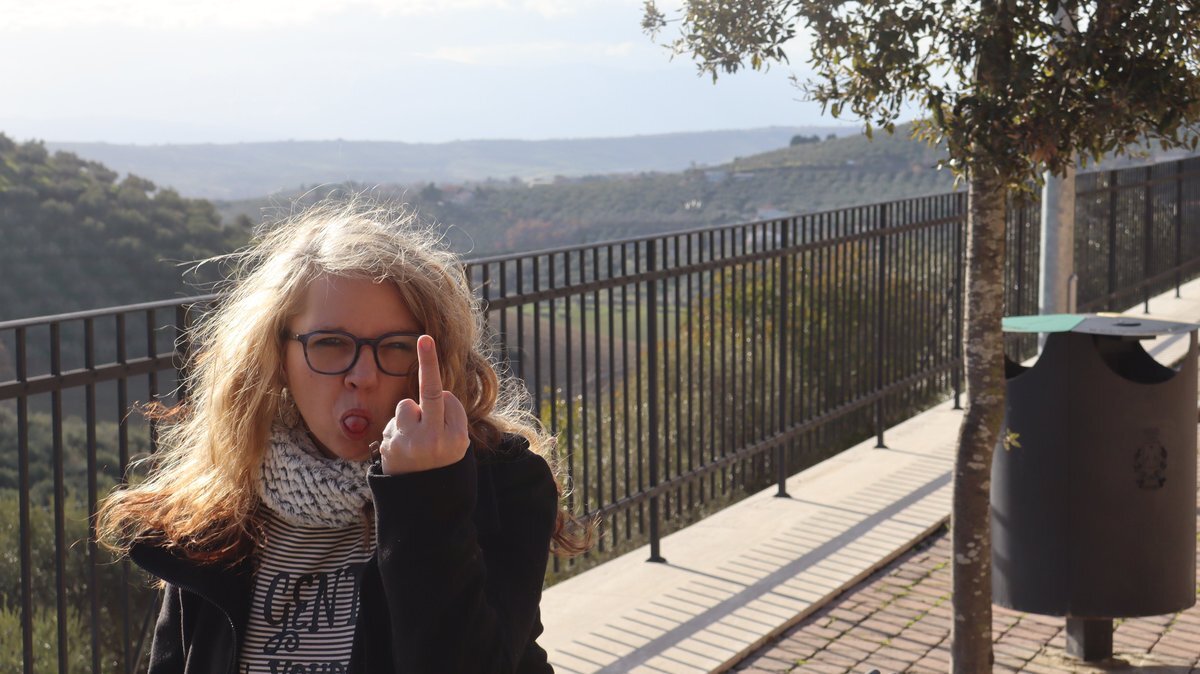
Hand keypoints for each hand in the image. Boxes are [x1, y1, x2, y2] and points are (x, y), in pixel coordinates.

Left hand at [378, 335, 469, 474]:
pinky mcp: (389, 447)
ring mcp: (410, 444)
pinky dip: (398, 430)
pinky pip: (393, 422)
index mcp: (456, 438)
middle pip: (431, 393)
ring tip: (413, 439)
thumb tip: (436, 390)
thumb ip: (449, 415)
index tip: (429, 345)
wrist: (421, 497)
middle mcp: (434, 440)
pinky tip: (402, 450)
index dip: (445, 400)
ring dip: (409, 415)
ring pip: (406, 405)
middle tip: (425, 339)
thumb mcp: (456, 441)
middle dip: (429, 363)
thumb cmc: (441, 459)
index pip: (448, 399)